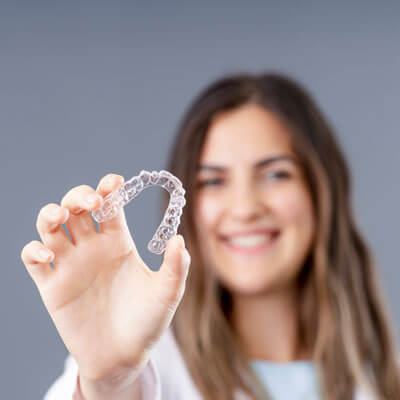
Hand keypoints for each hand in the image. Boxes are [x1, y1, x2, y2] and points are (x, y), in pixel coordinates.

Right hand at [21, 173, 190, 385]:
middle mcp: (92, 248)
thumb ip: (176, 267)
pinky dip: (33, 250)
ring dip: (50, 214)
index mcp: (119, 242)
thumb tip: (178, 239)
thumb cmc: (147, 322)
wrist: (123, 356)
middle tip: (90, 201)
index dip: (109, 189)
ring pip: (50, 226)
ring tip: (60, 216)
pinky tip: (48, 255)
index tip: (114, 182)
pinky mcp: (52, 286)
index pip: (110, 206)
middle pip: (77, 208)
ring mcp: (70, 264)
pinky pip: (33, 259)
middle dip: (78, 196)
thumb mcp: (167, 293)